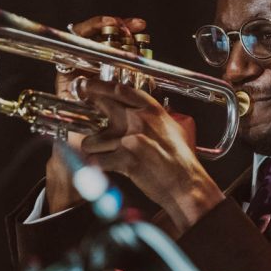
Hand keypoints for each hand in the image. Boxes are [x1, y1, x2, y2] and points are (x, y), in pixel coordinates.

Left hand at [45, 15, 223, 231]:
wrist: (186, 184)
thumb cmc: (181, 161)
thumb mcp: (172, 129)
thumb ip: (154, 118)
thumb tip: (140, 111)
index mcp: (152, 110)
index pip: (121, 89)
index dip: (100, 86)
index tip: (88, 85)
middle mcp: (140, 120)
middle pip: (102, 106)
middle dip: (89, 113)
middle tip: (84, 120)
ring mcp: (131, 139)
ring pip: (93, 139)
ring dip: (93, 148)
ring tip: (100, 155)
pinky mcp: (125, 159)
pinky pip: (97, 160)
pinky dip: (97, 166)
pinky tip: (104, 168)